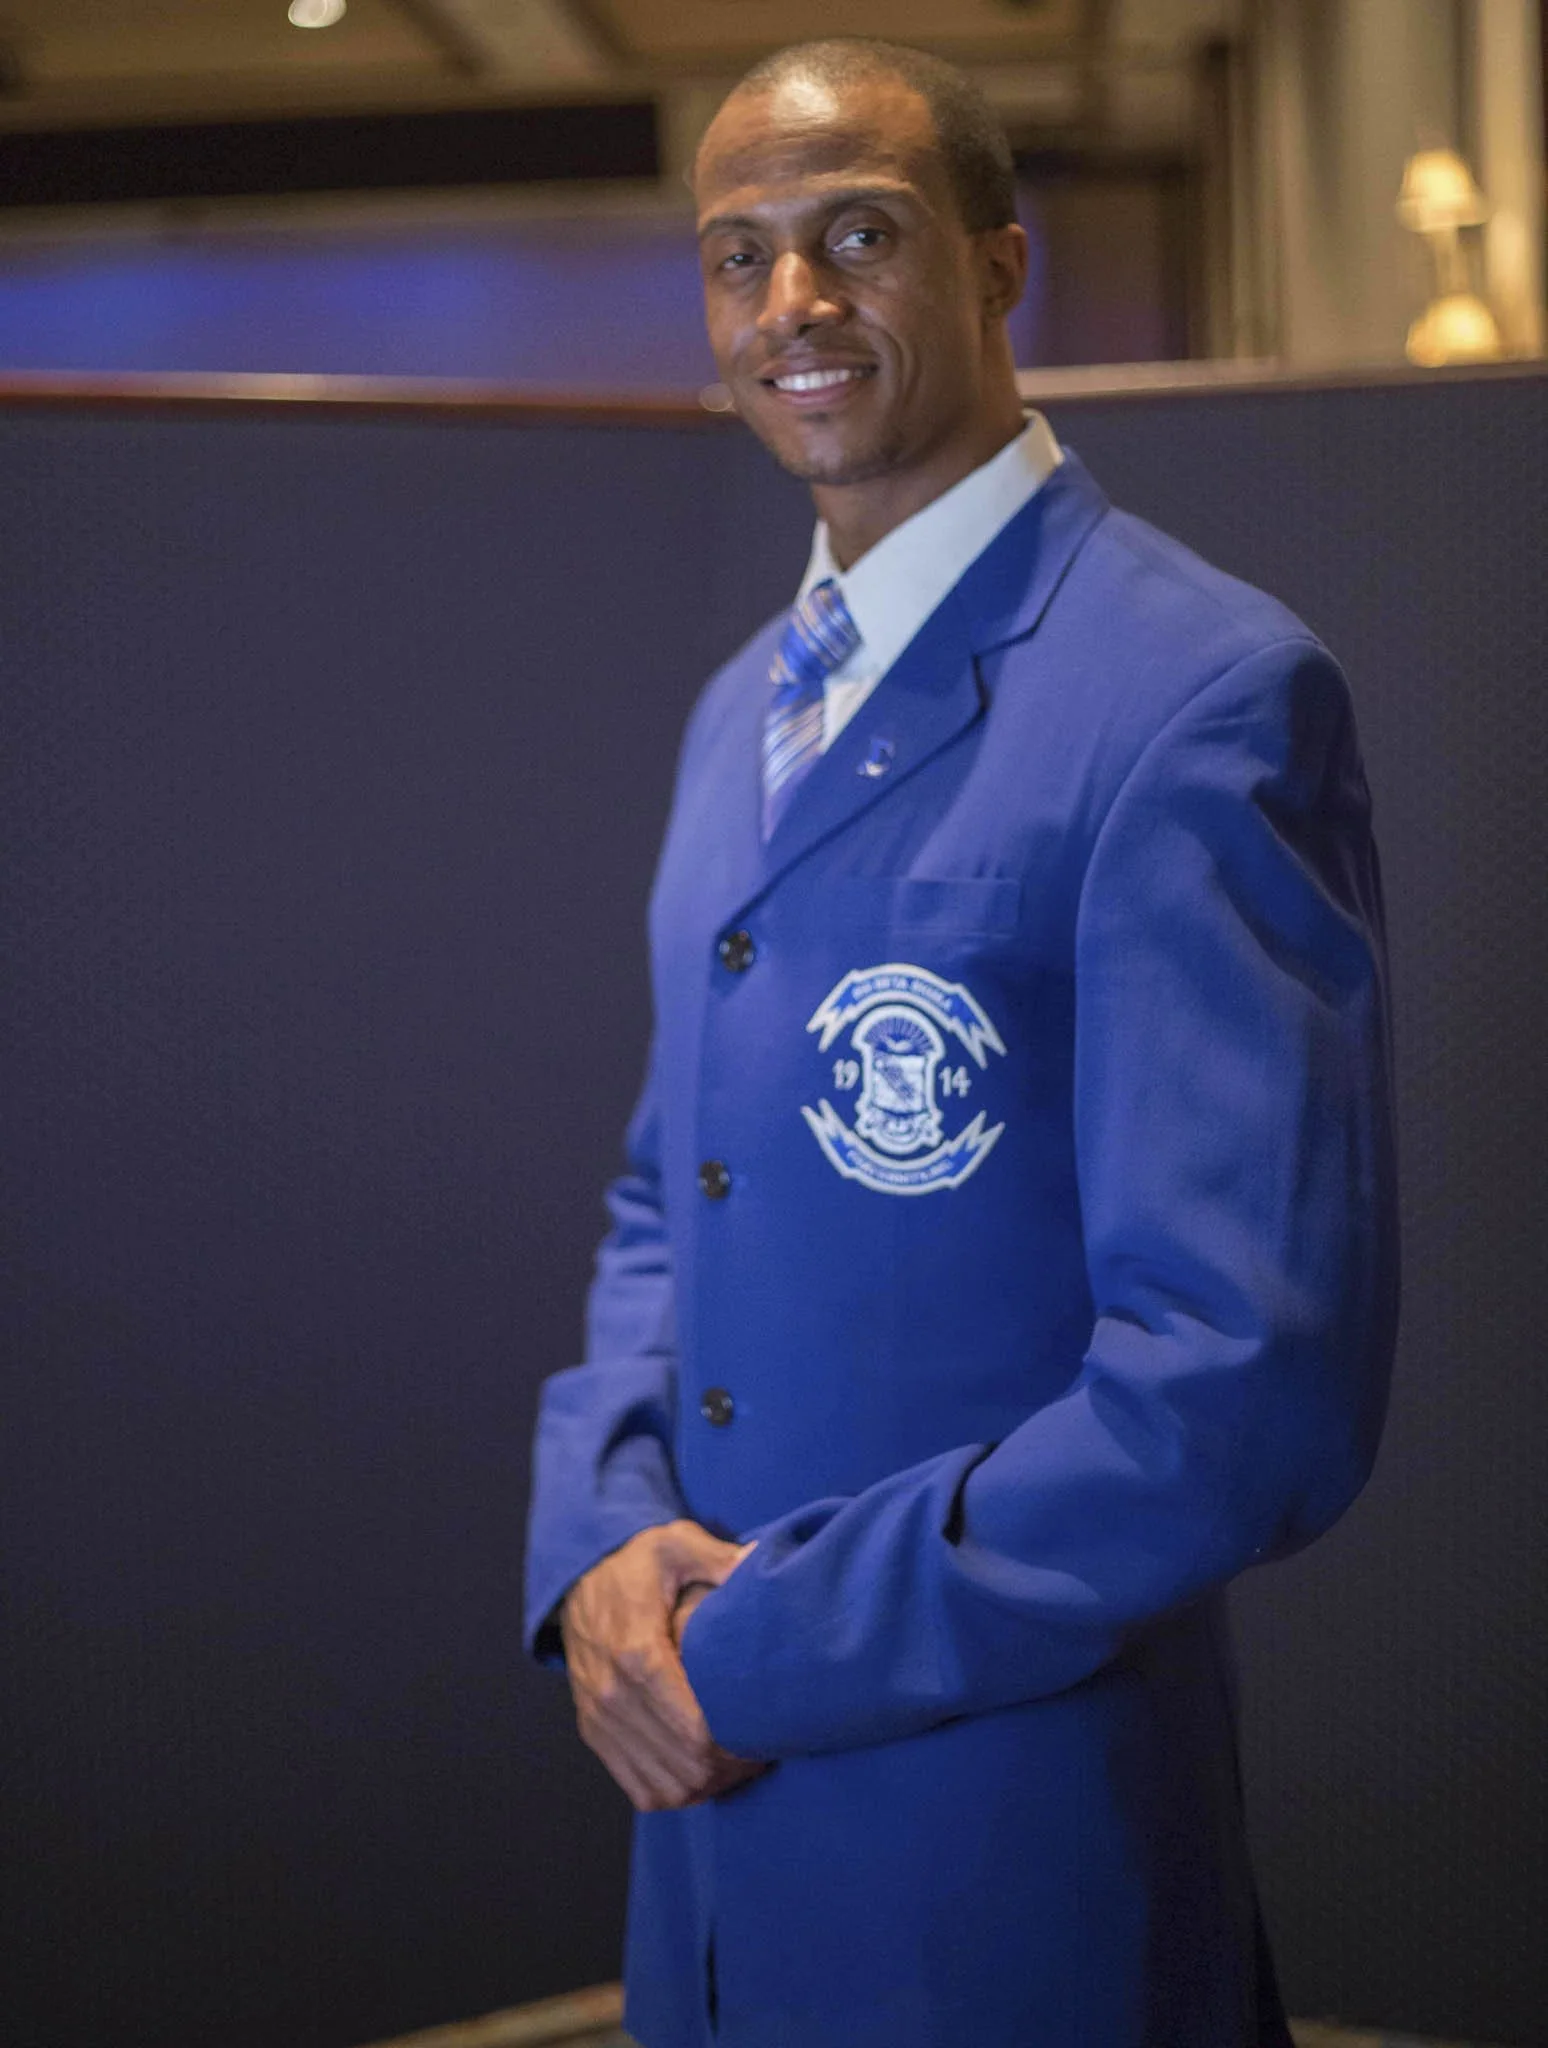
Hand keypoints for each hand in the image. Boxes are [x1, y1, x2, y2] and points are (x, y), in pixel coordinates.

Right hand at [560, 1519, 763, 1811]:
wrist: (576, 1575)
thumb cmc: (635, 1561)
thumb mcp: (676, 1544)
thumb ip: (719, 1559)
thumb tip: (758, 1562)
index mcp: (638, 1653)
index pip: (695, 1729)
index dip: (737, 1742)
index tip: (766, 1731)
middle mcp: (613, 1694)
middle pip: (686, 1765)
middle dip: (731, 1768)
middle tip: (761, 1751)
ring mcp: (600, 1717)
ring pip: (664, 1786)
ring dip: (707, 1785)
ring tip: (737, 1764)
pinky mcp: (593, 1729)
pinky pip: (637, 1788)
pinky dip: (673, 1791)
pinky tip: (700, 1771)